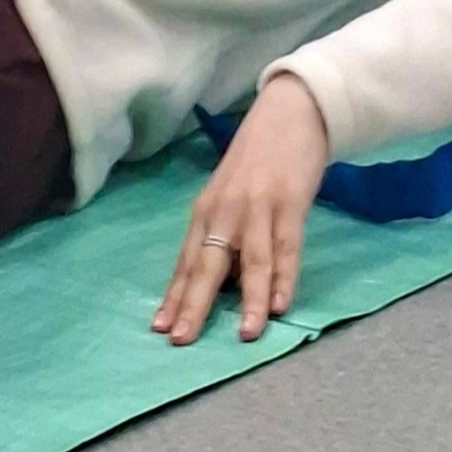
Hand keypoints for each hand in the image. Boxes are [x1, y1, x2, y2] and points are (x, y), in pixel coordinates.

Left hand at [155, 74, 328, 344]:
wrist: (291, 112)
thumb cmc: (258, 160)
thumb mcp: (231, 195)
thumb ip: (224, 234)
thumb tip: (223, 283)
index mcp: (206, 211)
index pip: (186, 261)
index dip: (173, 296)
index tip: (159, 328)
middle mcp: (225, 211)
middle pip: (207, 264)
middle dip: (193, 304)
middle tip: (181, 340)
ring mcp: (258, 207)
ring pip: (251, 261)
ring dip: (251, 301)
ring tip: (247, 335)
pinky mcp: (290, 203)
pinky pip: (287, 246)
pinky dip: (285, 277)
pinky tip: (282, 304)